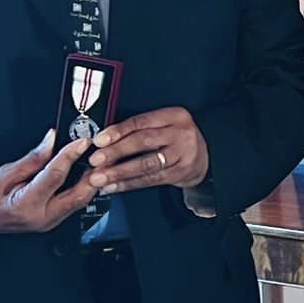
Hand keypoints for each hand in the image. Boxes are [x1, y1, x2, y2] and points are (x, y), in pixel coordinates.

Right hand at [0, 129, 97, 233]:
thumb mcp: (3, 174)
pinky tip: (87, 175)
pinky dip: (83, 188)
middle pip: (78, 195)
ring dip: (92, 181)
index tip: (82, 141)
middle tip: (100, 154)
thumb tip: (51, 140)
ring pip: (80, 201)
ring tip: (98, 161)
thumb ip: (31, 159)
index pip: (55, 176)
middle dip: (93, 174)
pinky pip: (74, 204)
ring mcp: (50, 222)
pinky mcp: (53, 220)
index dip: (70, 155)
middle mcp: (42, 218)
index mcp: (27, 205)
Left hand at [86, 107, 210, 193]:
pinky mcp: (180, 173)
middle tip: (96, 160)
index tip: (99, 140)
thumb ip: (140, 128)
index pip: (141, 122)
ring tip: (101, 177)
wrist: (207, 154)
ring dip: (120, 172)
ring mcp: (183, 154)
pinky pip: (151, 179)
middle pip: (143, 142)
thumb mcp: (164, 123)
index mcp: (174, 116)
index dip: (118, 131)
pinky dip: (130, 184)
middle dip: (116, 152)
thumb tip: (105, 139)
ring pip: (147, 164)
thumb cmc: (177, 137)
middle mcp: (180, 133)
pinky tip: (115, 186)